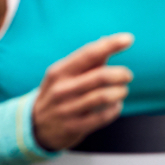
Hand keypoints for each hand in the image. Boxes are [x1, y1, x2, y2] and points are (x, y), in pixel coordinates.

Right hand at [32, 33, 133, 151]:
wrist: (36, 124)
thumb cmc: (57, 93)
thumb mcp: (63, 74)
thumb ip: (87, 60)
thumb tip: (108, 40)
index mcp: (59, 71)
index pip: (88, 54)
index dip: (110, 45)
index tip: (128, 38)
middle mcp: (61, 88)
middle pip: (100, 76)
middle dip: (121, 74)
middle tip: (127, 75)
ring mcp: (67, 108)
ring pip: (104, 97)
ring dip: (120, 91)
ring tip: (122, 90)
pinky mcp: (74, 126)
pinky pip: (103, 116)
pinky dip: (115, 108)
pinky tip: (114, 105)